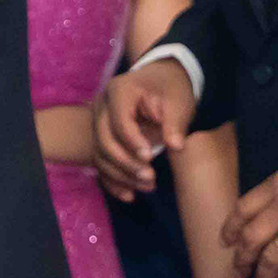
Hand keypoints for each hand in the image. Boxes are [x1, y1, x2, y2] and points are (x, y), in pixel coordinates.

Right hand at [95, 61, 194, 200]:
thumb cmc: (171, 89)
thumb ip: (175, 122)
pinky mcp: (101, 137)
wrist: (161, 81)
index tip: (151, 157)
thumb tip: (176, 146)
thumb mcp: (179, 101)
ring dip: (121, 175)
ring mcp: (98, 122)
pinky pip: (101, 162)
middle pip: (104, 139)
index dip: (133, 141)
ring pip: (100, 154)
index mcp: (120, 91)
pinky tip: (130, 196)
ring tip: (147, 187)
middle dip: (126, 163)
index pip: (119, 121)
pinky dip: (112, 181)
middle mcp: (102, 106)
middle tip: (150, 178)